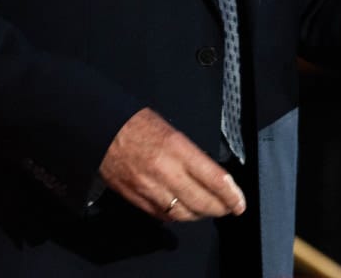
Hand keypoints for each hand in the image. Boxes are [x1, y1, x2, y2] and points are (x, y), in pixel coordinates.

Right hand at [98, 108, 245, 221]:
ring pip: (182, 214)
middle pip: (201, 202)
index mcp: (178, 149)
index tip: (240, 202)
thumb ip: (192, 154)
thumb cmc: (137, 124)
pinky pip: (161, 216)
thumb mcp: (173, 131)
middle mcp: (165, 171)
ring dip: (199, 215)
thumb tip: (211, 174)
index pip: (214, 179)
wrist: (100, 131)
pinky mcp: (134, 198)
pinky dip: (177, 217)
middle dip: (220, 208)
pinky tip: (184, 211)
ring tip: (209, 210)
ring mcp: (148, 188)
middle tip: (229, 207)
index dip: (231, 195)